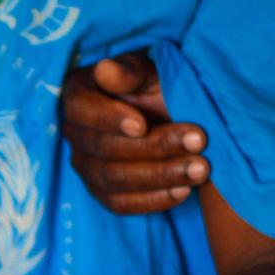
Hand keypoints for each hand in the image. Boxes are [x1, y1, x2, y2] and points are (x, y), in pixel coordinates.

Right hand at [62, 50, 210, 214]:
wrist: (168, 114)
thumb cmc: (156, 85)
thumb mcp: (148, 70)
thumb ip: (129, 71)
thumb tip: (105, 69)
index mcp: (79, 97)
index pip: (82, 111)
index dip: (109, 120)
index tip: (143, 124)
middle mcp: (75, 135)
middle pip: (105, 150)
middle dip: (154, 148)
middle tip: (199, 141)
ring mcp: (86, 167)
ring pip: (114, 180)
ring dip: (160, 176)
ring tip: (199, 169)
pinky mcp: (103, 193)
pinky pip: (121, 204)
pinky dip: (153, 200)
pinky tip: (184, 191)